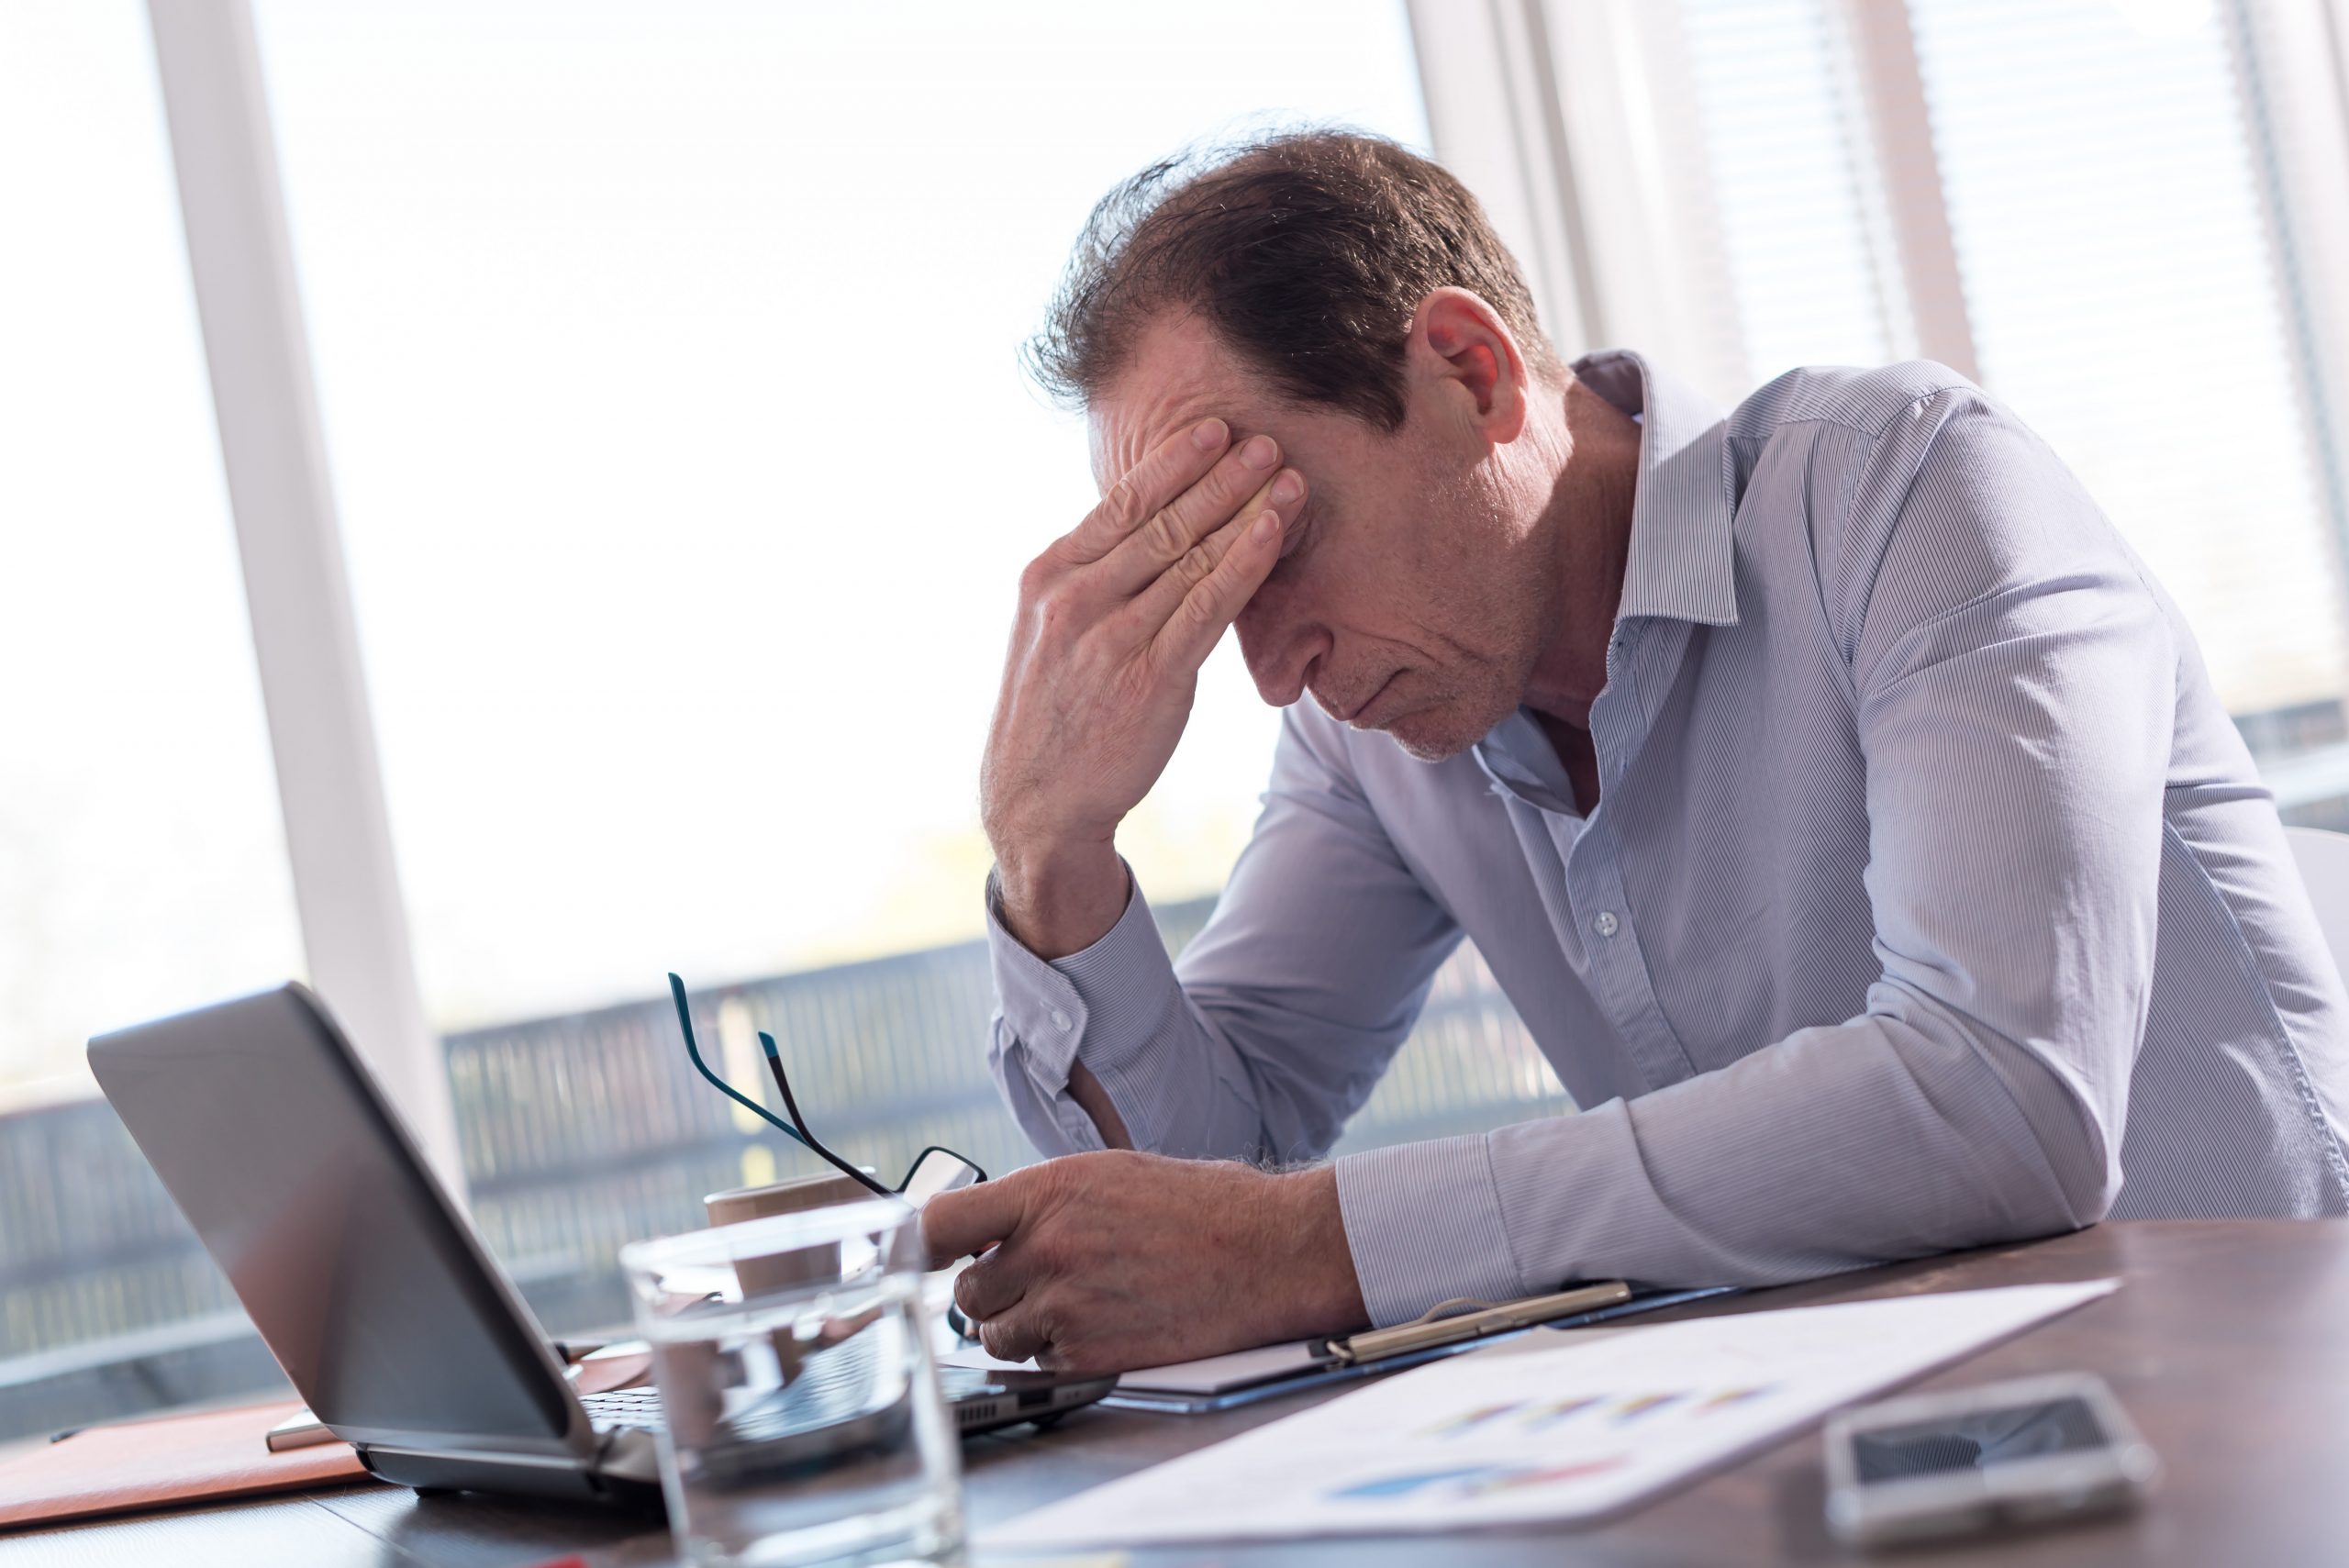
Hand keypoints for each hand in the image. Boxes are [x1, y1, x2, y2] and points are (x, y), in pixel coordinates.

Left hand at [923, 1151, 1369, 1374]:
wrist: (1270, 1252)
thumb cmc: (1205, 1208)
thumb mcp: (1112, 1175)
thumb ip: (1045, 1203)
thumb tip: (994, 1231)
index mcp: (1049, 1191)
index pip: (943, 1222)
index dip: (927, 1244)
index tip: (930, 1255)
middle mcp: (1048, 1247)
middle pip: (968, 1292)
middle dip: (994, 1293)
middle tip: (1034, 1284)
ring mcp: (1067, 1305)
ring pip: (999, 1335)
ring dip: (1024, 1328)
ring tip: (1077, 1306)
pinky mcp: (1092, 1354)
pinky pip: (1041, 1364)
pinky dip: (1061, 1354)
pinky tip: (1105, 1325)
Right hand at [981, 419, 1306, 956]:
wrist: (1037, 798)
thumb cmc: (1055, 710)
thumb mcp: (1051, 631)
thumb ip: (1093, 581)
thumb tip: (1144, 533)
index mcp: (1049, 575)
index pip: (1121, 503)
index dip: (1173, 462)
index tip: (1214, 429)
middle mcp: (1077, 597)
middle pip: (1163, 520)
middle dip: (1219, 475)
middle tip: (1266, 439)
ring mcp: (1113, 635)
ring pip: (1191, 557)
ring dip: (1244, 510)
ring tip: (1286, 476)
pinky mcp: (1151, 677)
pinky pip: (1208, 606)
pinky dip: (1245, 563)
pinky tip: (1274, 533)